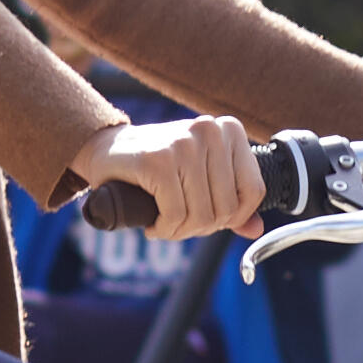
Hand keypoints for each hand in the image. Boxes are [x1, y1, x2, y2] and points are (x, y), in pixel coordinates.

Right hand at [85, 116, 263, 239]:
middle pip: (226, 208)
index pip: (253, 191)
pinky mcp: (158, 160)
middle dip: (201, 227)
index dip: (232, 217)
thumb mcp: (201, 177)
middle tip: (178, 224)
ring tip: (165, 224)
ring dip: (180, 231)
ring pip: (202, 215)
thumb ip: (232, 201)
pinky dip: (164, 229)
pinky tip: (154, 224)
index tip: (208, 219)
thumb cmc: (157, 165)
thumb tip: (255, 229)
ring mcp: (184, 143)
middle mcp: (210, 131)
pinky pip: (175, 215)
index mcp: (229, 130)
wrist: (107, 150)